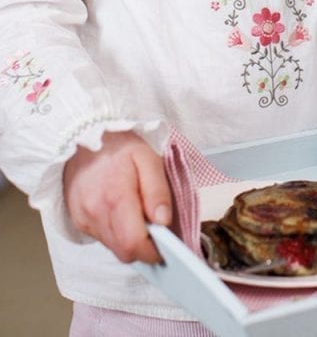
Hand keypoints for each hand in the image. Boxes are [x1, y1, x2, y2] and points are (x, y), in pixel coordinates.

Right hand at [63, 131, 171, 263]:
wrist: (81, 137)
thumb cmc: (118, 145)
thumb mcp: (147, 158)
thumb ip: (158, 191)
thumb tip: (164, 221)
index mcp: (115, 198)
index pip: (133, 244)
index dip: (153, 251)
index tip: (167, 247)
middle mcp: (95, 213)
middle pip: (123, 252)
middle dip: (143, 248)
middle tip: (157, 232)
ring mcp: (84, 219)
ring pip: (112, 247)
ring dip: (129, 240)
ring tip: (139, 215)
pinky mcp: (78, 220)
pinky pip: (101, 237)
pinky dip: (116, 232)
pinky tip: (122, 213)